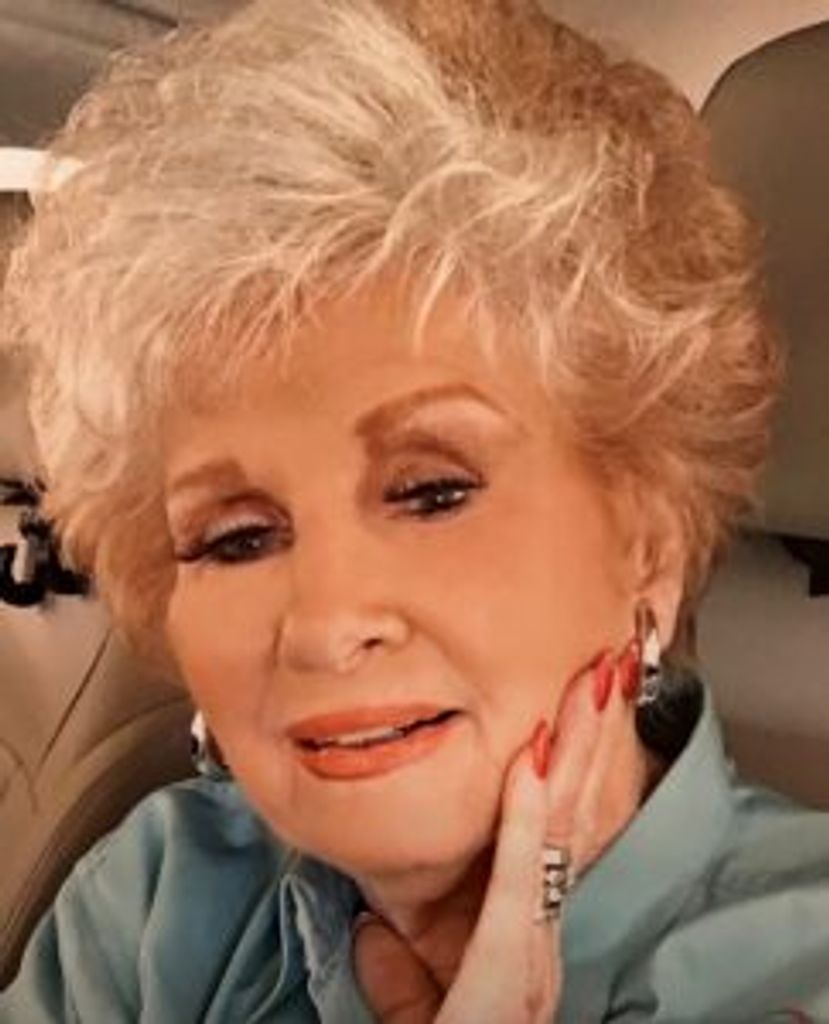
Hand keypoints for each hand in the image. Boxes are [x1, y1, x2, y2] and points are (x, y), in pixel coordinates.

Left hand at [353, 644, 645, 1022]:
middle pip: (565, 818)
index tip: (567, 703)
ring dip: (573, 754)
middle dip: (585, 738)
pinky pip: (517, 881)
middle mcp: (539, 939)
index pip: (546, 834)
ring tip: (589, 690)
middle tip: (601, 669)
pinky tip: (532, 763)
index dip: (562, 765)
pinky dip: (525, 818)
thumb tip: (372, 931)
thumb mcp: (418, 1016)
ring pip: (556, 834)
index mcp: (521, 940)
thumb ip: (399, 971)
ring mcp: (530, 953)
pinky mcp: (506, 971)